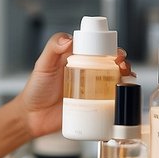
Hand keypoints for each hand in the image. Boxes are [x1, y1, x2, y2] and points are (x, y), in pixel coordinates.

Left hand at [18, 32, 133, 138]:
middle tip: (122, 66)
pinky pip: (111, 99)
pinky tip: (124, 96)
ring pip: (115, 79)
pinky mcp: (93, 105)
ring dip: (126, 77)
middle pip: (111, 63)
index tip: (115, 52)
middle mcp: (86, 71)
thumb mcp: (43, 65)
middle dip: (123, 62)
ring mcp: (91, 88)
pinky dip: (122, 96)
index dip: (110, 47)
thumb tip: (70, 39)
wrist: (32, 117)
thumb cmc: (36, 89)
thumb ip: (52, 48)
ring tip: (125, 79)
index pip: (98, 47)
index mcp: (76, 58)